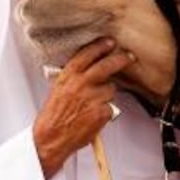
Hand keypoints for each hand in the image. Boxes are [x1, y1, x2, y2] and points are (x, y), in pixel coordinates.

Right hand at [33, 37, 134, 178]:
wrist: (51, 137)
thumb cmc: (53, 115)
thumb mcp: (58, 89)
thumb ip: (73, 77)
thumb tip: (88, 68)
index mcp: (68, 76)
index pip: (87, 54)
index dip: (101, 46)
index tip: (110, 42)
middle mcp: (81, 84)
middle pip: (107, 65)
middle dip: (120, 59)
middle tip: (128, 57)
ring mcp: (92, 98)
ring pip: (110, 89)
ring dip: (106, 95)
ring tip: (92, 104)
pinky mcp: (101, 112)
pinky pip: (110, 107)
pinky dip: (105, 112)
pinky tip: (93, 116)